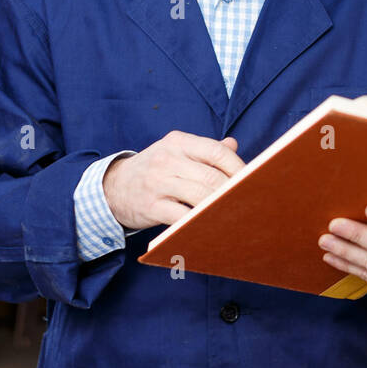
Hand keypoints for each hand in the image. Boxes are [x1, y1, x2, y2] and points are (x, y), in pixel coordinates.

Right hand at [103, 131, 245, 229]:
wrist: (112, 187)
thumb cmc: (155, 169)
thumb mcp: (176, 151)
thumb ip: (205, 150)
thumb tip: (234, 145)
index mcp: (178, 142)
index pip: (216, 151)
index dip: (238, 167)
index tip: (254, 179)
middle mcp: (167, 160)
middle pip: (211, 176)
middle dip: (232, 190)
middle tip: (248, 201)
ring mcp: (158, 183)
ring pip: (199, 196)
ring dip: (220, 207)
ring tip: (236, 214)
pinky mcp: (150, 207)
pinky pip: (181, 216)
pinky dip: (199, 222)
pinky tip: (211, 225)